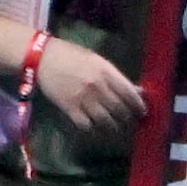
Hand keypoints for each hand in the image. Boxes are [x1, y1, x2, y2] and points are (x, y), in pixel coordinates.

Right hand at [32, 36, 146, 133]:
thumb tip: (136, 90)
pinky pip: (85, 124)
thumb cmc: (73, 56)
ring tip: (116, 127)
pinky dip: (93, 128)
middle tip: (131, 122)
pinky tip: (96, 128)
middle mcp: (97, 86)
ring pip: (104, 119)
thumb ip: (117, 76)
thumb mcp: (98, 61)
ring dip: (113, 126)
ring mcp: (83, 98)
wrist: (44, 58)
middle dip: (127, 117)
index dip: (138, 105)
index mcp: (107, 72)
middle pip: (118, 108)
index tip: (143, 112)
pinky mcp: (68, 107)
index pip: (129, 93)